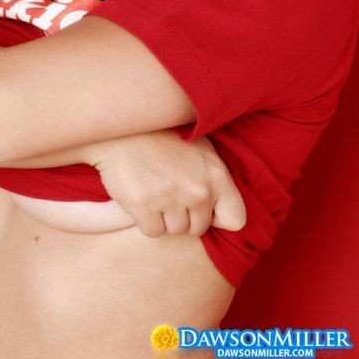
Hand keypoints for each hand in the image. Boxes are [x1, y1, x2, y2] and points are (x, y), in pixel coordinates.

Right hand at [90, 130, 245, 237]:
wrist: (123, 127)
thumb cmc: (164, 135)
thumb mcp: (200, 147)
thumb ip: (214, 178)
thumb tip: (222, 212)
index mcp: (216, 174)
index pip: (235, 219)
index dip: (217, 217)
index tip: (203, 207)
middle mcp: (197, 190)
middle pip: (198, 228)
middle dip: (185, 216)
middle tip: (170, 193)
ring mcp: (169, 198)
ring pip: (174, 231)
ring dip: (165, 217)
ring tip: (155, 191)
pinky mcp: (143, 205)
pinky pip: (153, 231)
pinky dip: (146, 220)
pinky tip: (142, 197)